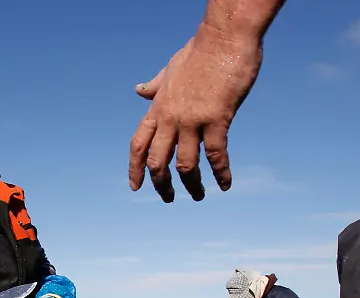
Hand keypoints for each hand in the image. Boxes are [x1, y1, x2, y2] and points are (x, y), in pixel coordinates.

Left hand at [129, 24, 265, 201]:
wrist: (224, 37)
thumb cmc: (201, 51)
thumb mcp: (170, 67)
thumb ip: (156, 85)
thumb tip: (139, 91)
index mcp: (159, 107)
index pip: (138, 143)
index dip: (135, 168)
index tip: (135, 186)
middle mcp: (171, 117)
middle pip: (157, 161)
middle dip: (160, 184)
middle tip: (168, 198)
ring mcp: (192, 119)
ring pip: (185, 165)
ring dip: (191, 186)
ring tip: (199, 196)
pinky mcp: (217, 118)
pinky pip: (216, 155)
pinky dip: (221, 173)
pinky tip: (225, 184)